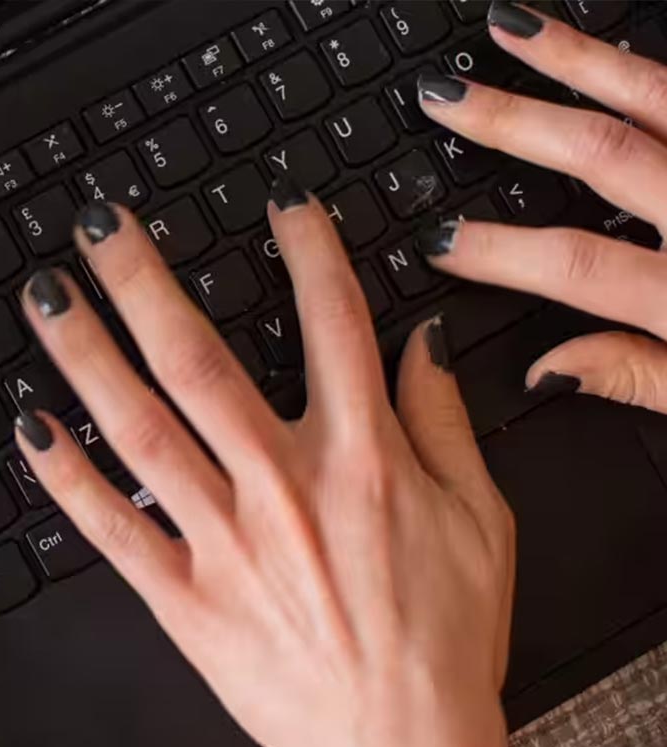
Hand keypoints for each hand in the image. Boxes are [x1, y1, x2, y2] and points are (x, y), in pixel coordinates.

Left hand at [14, 194, 513, 746]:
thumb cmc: (443, 642)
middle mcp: (283, 486)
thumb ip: (442, 421)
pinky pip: (112, 527)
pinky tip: (31, 426)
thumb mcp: (481, 521)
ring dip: (85, 356)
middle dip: (143, 281)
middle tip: (99, 226)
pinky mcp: (183, 599)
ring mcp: (224, 541)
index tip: (277, 203)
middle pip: (198, 359)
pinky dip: (68, 477)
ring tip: (45, 298)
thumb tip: (420, 340)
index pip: (332, 324)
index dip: (306, 251)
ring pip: (140, 428)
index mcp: (363, 459)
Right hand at [416, 1, 666, 409]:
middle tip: (448, 96)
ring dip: (581, 60)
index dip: (498, 251)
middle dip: (513, 122)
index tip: (437, 239)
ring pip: (663, 98)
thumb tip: (550, 369)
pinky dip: (655, 67)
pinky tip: (620, 47)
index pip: (580, 267)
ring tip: (516, 28)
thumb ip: (641, 378)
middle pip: (606, 156)